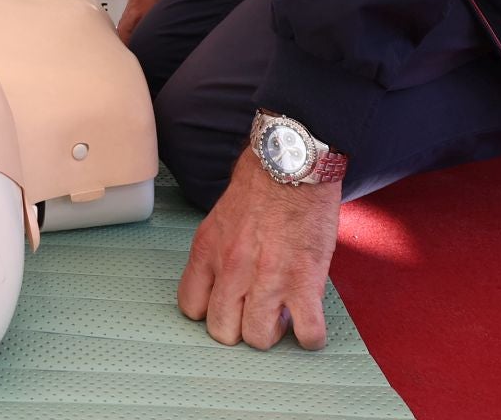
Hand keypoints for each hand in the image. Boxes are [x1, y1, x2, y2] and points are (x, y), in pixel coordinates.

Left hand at [177, 149, 339, 349]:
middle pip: (222, 331)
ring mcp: (269, 279)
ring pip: (258, 339)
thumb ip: (218, 250)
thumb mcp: (220, 216)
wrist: (293, 163)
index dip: (209, 312)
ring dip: (272, 333)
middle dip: (239, 328)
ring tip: (282, 316)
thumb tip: (225, 277)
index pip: (191, 307)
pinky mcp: (305, 282)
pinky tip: (309, 324)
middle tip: (255, 313)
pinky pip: (306, 332)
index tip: (225, 306)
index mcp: (208, 250)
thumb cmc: (260, 182)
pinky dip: (310, 337)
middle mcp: (232, 269)